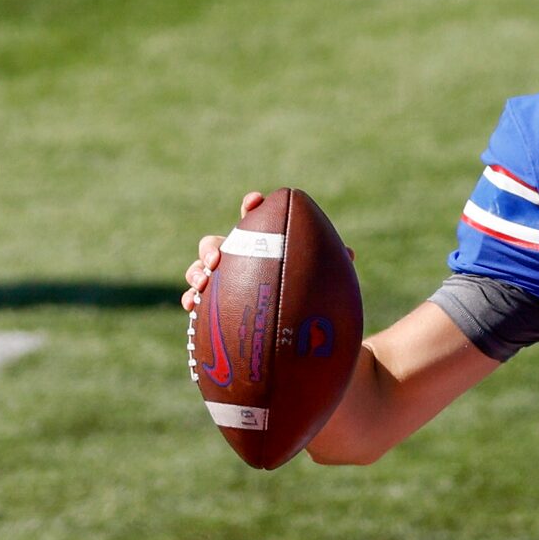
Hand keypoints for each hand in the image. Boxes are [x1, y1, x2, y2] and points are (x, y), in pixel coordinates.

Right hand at [182, 192, 354, 312]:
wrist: (295, 339)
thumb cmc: (309, 306)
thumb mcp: (322, 287)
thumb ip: (330, 268)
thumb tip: (348, 253)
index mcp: (263, 250)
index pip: (255, 222)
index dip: (253, 207)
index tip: (256, 200)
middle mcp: (239, 263)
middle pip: (217, 244)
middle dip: (213, 246)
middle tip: (218, 258)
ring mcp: (223, 284)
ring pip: (200, 268)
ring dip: (197, 270)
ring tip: (204, 281)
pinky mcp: (213, 308)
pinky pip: (195, 299)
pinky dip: (190, 298)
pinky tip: (191, 306)